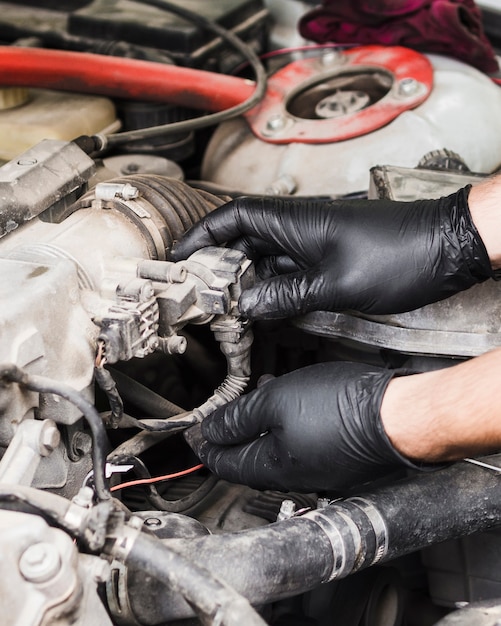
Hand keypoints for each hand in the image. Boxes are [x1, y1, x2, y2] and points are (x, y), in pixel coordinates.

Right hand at [171, 187, 493, 319]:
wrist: (446, 247)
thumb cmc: (399, 255)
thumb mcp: (336, 284)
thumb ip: (287, 295)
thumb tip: (248, 304)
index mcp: (295, 221)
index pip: (233, 217)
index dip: (203, 234)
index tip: (181, 255)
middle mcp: (300, 227)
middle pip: (244, 238)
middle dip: (219, 262)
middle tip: (201, 291)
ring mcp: (314, 242)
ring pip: (265, 256)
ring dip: (245, 277)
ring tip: (227, 304)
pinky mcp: (329, 256)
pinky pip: (288, 269)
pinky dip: (272, 286)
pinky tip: (265, 306)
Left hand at [185, 362, 413, 492]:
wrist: (399, 417)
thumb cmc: (342, 409)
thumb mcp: (276, 403)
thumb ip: (238, 417)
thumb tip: (209, 430)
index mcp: (272, 468)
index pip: (224, 463)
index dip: (204, 444)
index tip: (193, 431)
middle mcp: (294, 478)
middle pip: (248, 459)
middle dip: (230, 435)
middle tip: (220, 414)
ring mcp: (318, 471)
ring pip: (275, 450)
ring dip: (260, 426)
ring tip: (256, 399)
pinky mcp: (338, 460)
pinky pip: (300, 445)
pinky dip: (287, 426)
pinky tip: (293, 403)